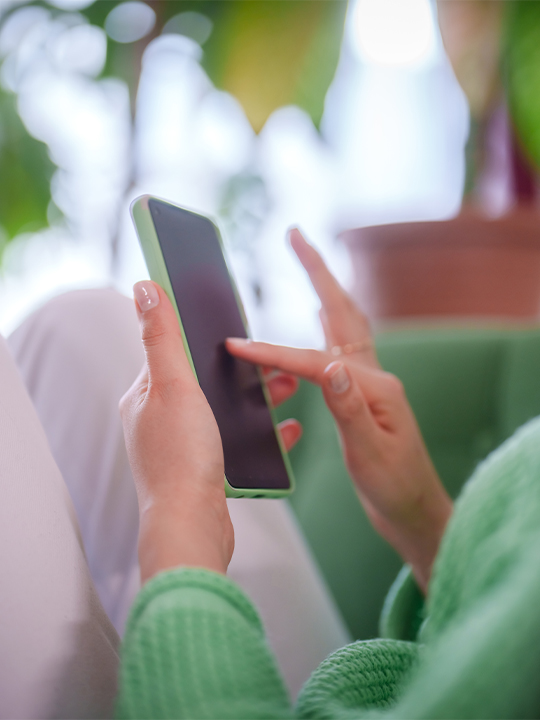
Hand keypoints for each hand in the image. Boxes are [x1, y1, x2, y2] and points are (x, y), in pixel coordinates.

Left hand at [120, 281, 300, 582]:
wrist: (193, 527)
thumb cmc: (181, 457)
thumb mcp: (174, 386)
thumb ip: (162, 336)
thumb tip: (145, 286)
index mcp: (145, 396)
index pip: (170, 350)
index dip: (200, 334)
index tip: (231, 323)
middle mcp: (159, 419)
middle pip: (203, 380)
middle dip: (241, 369)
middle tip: (276, 359)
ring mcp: (181, 445)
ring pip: (224, 409)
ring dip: (256, 397)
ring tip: (290, 386)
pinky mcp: (203, 468)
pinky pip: (235, 439)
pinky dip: (260, 431)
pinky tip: (287, 428)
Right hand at [226, 230, 452, 592]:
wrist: (416, 511)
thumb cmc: (394, 488)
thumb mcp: (370, 453)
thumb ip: (350, 408)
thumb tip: (330, 366)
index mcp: (374, 389)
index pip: (315, 362)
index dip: (274, 354)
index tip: (237, 346)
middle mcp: (374, 377)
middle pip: (342, 313)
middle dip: (318, 272)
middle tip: (296, 236)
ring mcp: (370, 383)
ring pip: (343, 324)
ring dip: (324, 289)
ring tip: (307, 262)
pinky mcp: (363, 393)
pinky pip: (342, 346)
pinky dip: (328, 322)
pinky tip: (319, 315)